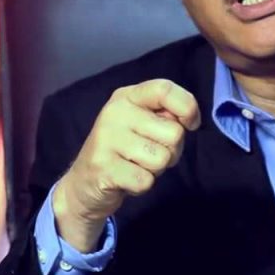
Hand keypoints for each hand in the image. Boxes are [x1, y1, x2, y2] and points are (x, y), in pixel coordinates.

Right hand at [53, 79, 200, 251]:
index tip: (191, 124)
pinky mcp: (103, 168)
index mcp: (127, 96)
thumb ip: (166, 116)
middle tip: (150, 154)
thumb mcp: (142, 124)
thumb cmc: (124, 152)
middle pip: (173, 133)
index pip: (164, 89)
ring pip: (162, 159)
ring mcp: (106, 139)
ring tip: (136, 166)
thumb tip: (187, 120)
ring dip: (156, 170)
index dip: (188, 107)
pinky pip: (146, 180)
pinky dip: (142, 186)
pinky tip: (126, 179)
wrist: (84, 183)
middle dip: (171, 151)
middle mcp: (115, 112)